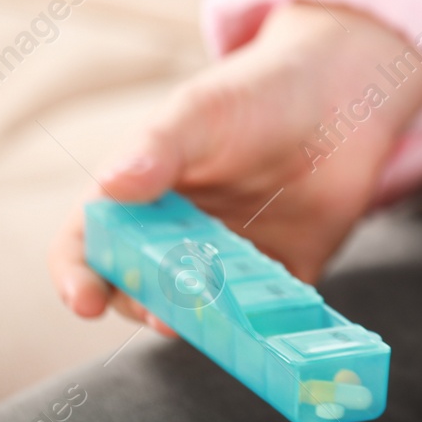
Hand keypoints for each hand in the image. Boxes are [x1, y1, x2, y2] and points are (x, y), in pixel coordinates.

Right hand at [49, 3, 421, 333]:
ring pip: (202, 310)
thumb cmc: (257, 94)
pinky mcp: (285, 271)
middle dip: (144, 307)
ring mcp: (230, 260)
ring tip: (214, 320)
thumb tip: (111, 184)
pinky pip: (269, 313)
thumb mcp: (200, 113)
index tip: (85, 302)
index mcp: (138, 198)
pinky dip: (268, 327)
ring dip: (203, 323)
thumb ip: (157, 148)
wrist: (344, 93)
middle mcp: (177, 237)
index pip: (88, 246)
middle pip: (140, 290)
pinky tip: (275, 328)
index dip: (77, 276)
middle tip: (161, 313)